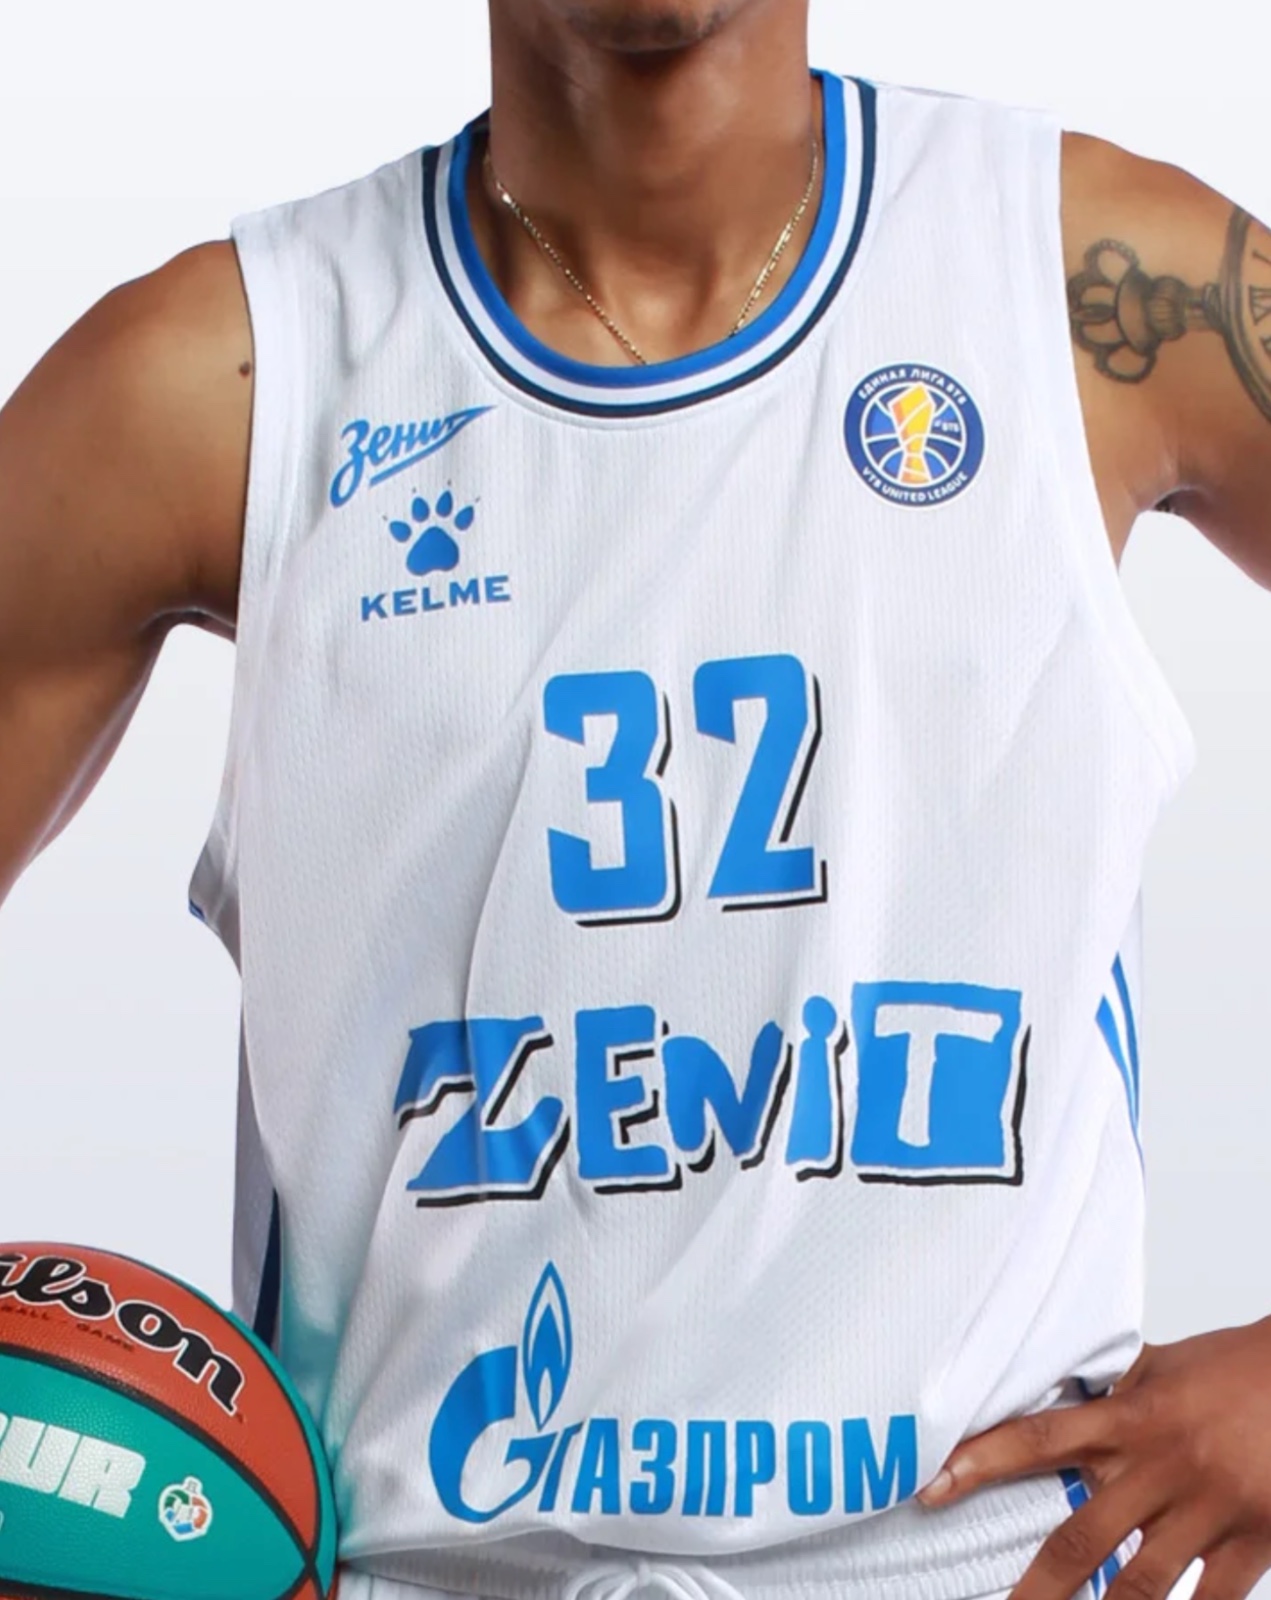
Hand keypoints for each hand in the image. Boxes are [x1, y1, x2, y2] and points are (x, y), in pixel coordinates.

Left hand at [917, 1322, 1270, 1599]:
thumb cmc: (1236, 1367)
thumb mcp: (1162, 1366)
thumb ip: (1111, 1388)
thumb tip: (1059, 1386)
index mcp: (1130, 1417)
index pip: (1038, 1438)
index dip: (982, 1461)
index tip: (935, 1485)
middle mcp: (1159, 1467)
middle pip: (1081, 1537)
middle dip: (1037, 1586)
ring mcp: (1206, 1509)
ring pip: (1140, 1585)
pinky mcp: (1252, 1542)